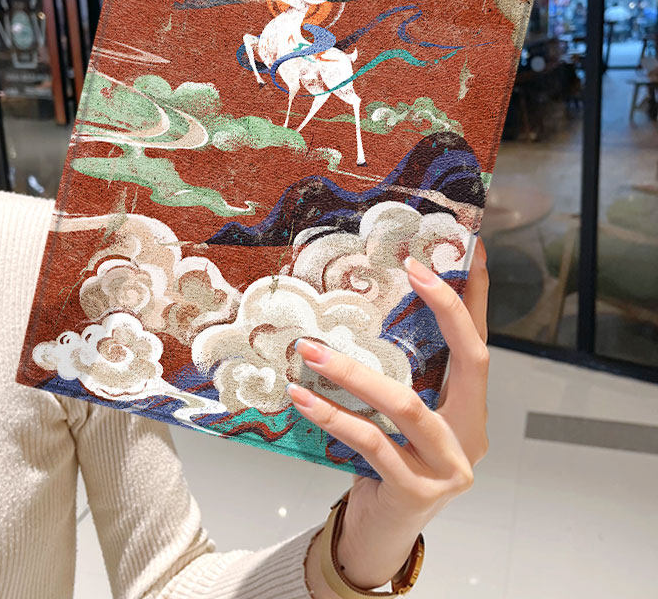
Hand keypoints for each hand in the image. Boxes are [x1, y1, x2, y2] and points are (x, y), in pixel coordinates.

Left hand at [291, 238, 489, 591]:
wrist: (383, 531)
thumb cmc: (389, 462)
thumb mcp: (399, 415)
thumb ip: (396, 375)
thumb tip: (356, 316)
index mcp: (469, 408)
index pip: (479, 343)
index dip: (475, 297)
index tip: (469, 250)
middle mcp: (471, 433)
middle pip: (472, 361)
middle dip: (446, 309)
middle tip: (413, 269)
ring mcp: (449, 466)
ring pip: (407, 405)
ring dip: (355, 374)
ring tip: (312, 350)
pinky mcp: (416, 490)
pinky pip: (371, 443)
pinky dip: (334, 416)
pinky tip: (303, 396)